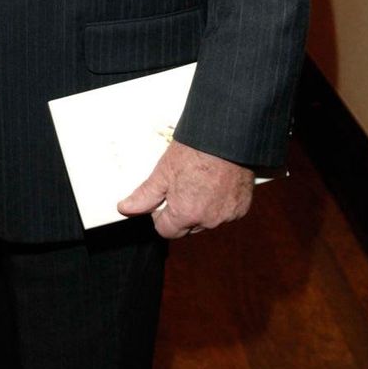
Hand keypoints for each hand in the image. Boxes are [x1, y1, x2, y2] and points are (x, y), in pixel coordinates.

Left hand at [117, 139, 253, 239]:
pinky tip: (215, 185)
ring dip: (201, 210)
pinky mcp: (242, 208)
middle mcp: (208, 220)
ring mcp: (227, 215)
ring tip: (199, 183)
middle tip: (181, 187)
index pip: (166, 231)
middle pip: (187, 227)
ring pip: (206, 221)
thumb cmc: (195, 150)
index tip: (162, 199)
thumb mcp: (163, 171)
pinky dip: (219, 204)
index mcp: (186, 214)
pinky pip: (225, 213)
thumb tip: (125, 209)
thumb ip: (145, 195)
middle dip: (181, 213)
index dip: (160, 215)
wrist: (227, 137)